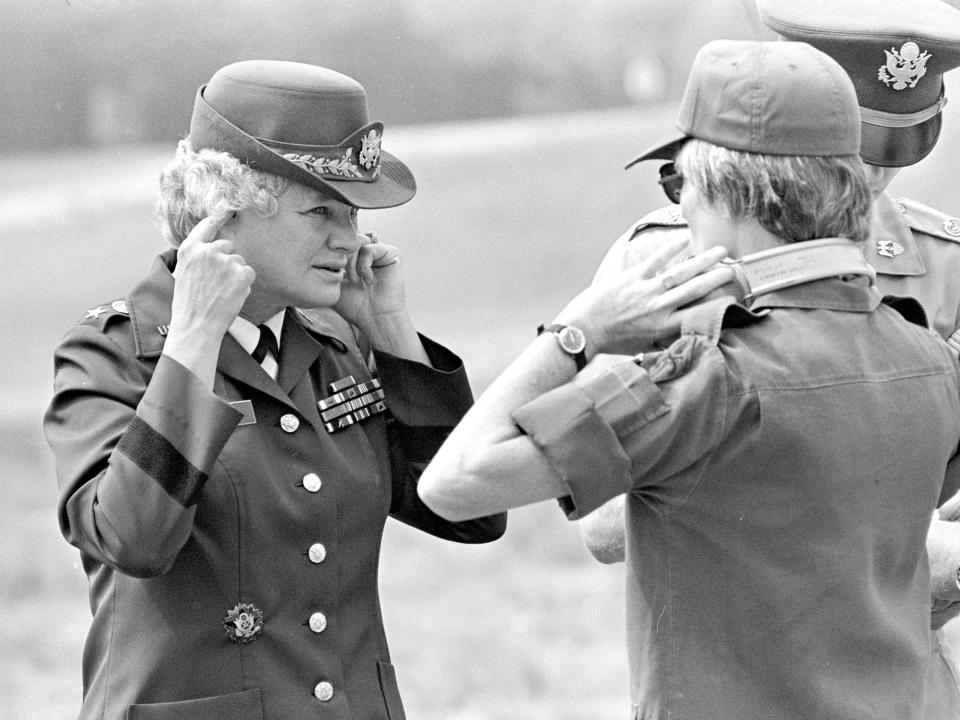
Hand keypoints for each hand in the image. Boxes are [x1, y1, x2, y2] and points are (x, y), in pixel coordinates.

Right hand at [169, 214, 255, 342]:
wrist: (196, 326)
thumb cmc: (189, 304)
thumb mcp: (184, 272)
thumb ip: (197, 256)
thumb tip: (212, 246)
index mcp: (189, 249)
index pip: (207, 224)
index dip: (220, 216)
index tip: (229, 210)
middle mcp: (208, 250)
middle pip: (228, 246)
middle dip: (226, 261)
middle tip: (215, 283)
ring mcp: (226, 260)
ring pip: (239, 261)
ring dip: (235, 275)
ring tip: (221, 292)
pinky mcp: (241, 272)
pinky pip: (248, 272)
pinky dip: (244, 284)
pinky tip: (231, 295)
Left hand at [334, 232, 406, 330]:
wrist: (376, 318)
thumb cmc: (355, 306)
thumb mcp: (332, 284)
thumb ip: (325, 265)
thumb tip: (314, 248)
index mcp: (357, 257)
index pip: (341, 242)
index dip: (333, 256)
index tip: (336, 276)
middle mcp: (369, 252)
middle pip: (347, 239)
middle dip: (342, 259)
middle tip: (346, 280)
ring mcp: (380, 252)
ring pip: (357, 243)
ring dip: (351, 264)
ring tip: (355, 281)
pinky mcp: (392, 253)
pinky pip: (369, 249)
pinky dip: (363, 266)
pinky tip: (368, 281)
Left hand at [554, 235, 734, 355]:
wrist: (584, 329)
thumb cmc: (613, 341)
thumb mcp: (643, 347)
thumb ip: (664, 341)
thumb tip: (685, 338)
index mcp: (664, 326)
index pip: (698, 312)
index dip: (718, 303)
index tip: (733, 296)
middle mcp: (659, 307)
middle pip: (695, 289)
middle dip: (717, 277)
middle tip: (734, 269)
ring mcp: (646, 290)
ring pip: (681, 272)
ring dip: (703, 260)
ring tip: (720, 251)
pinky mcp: (633, 277)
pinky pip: (656, 260)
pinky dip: (672, 248)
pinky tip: (685, 239)